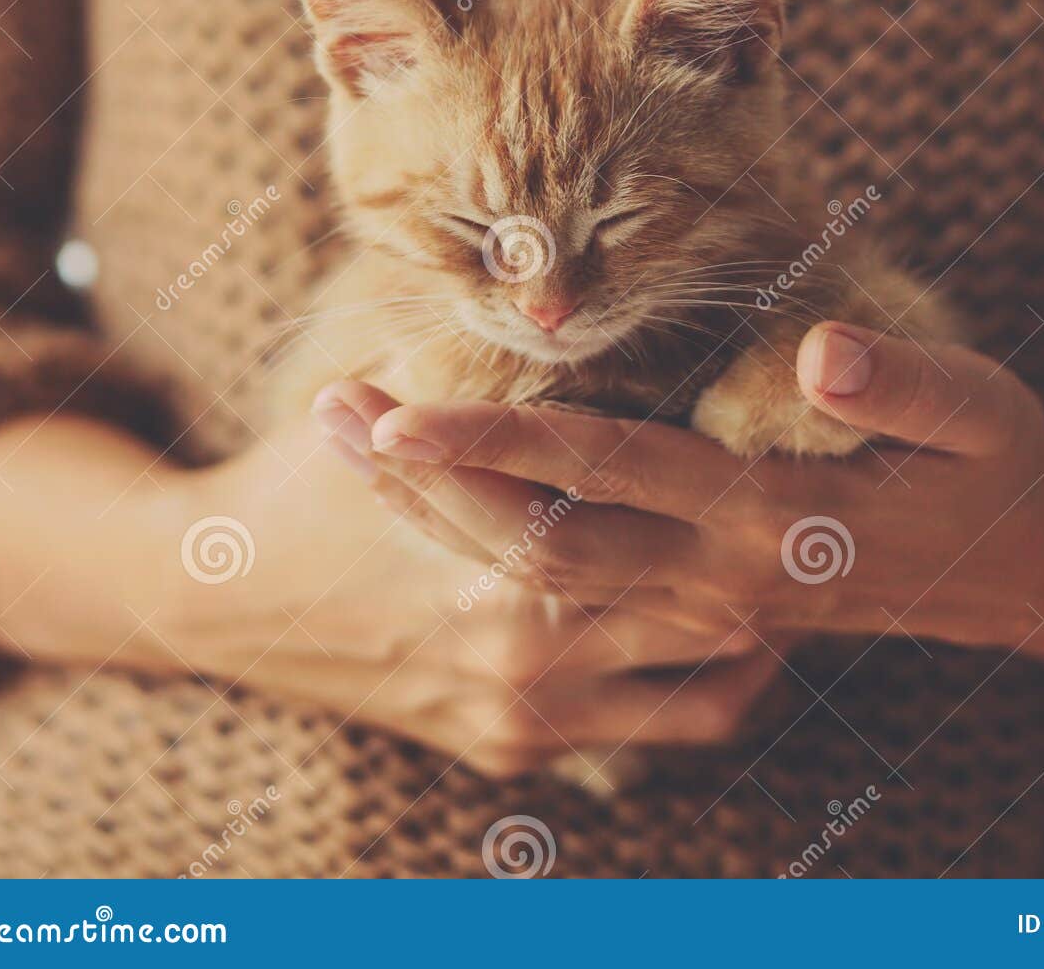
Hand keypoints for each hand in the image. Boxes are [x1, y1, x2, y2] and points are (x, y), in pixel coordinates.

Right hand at [163, 405, 777, 775]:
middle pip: (698, 600)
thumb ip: (466, 372)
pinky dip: (712, 688)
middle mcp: (520, 651)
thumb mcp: (382, 413)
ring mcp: (521, 714)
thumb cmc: (302, 488)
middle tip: (828, 504)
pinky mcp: (512, 752)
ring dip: (759, 625)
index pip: (639, 504)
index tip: (792, 436)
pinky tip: (742, 636)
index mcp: (496, 558)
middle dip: (768, 556)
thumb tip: (545, 291)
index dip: (729, 473)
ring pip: (697, 679)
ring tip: (803, 563)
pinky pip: (654, 735)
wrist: (215, 603)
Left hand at [342, 327, 1043, 650]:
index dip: (503, 440)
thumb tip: (819, 351)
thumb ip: (903, 383)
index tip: (404, 408)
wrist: (1016, 579)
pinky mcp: (700, 615)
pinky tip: (440, 499)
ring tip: (357, 443)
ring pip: (542, 578)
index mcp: (771, 518)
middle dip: (432, 485)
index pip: (609, 472)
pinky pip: (575, 595)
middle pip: (541, 543)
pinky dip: (495, 546)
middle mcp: (718, 578)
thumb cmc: (996, 474)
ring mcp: (703, 609)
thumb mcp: (981, 413)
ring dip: (442, 518)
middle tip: (335, 418)